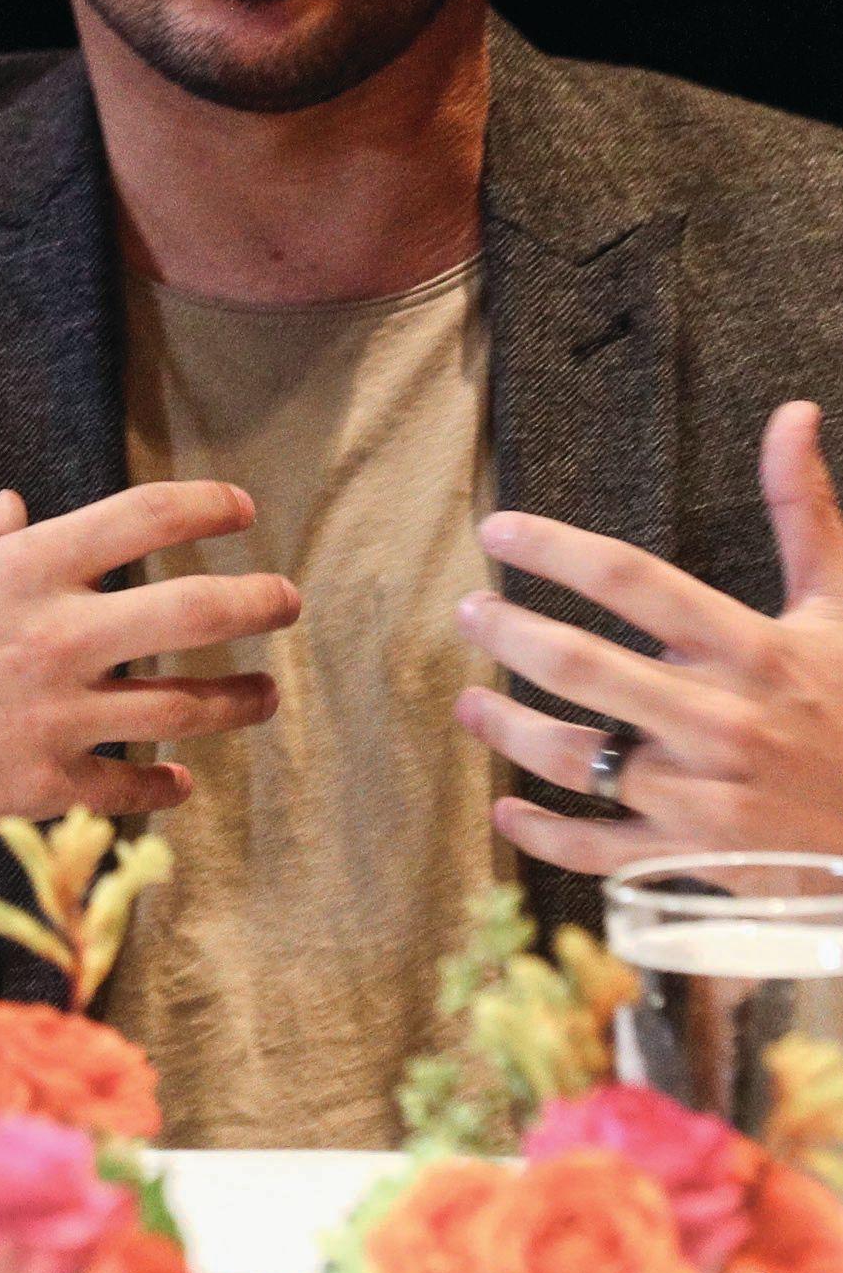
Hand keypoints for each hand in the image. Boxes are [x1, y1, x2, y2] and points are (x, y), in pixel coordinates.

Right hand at [0, 480, 295, 997]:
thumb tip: (20, 509)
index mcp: (19, 568)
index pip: (142, 518)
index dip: (205, 505)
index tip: (242, 507)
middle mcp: (51, 637)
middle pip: (195, 612)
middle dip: (258, 602)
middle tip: (288, 599)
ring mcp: (51, 718)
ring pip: (185, 710)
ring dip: (238, 701)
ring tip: (264, 695)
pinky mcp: (39, 790)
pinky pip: (131, 785)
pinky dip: (165, 782)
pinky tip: (180, 780)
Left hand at [453, 400, 842, 873]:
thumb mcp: (841, 607)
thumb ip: (803, 512)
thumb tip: (792, 415)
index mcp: (751, 649)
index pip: (632, 580)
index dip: (555, 549)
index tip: (497, 531)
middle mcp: (721, 719)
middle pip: (583, 666)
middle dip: (511, 633)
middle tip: (468, 613)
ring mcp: (705, 794)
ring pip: (577, 757)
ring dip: (509, 729)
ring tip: (467, 704)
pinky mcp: (698, 857)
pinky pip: (603, 848)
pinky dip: (546, 834)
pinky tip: (506, 811)